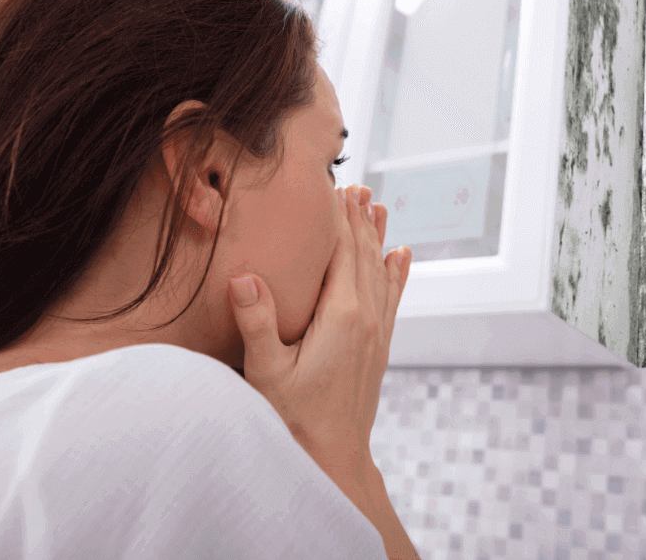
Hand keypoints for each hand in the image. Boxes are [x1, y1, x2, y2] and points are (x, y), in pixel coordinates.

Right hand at [227, 184, 410, 481]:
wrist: (333, 459)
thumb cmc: (293, 418)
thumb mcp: (267, 372)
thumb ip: (257, 322)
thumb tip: (243, 275)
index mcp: (342, 316)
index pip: (343, 254)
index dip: (340, 220)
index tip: (339, 187)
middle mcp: (367, 318)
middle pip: (365, 256)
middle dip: (361, 220)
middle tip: (359, 186)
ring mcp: (377, 332)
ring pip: (381, 272)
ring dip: (379, 238)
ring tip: (380, 206)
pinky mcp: (379, 347)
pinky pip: (391, 298)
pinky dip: (396, 272)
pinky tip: (401, 256)